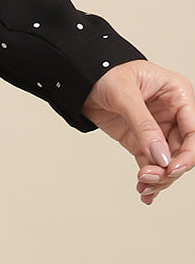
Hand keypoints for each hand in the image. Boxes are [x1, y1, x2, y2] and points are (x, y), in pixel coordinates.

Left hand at [81, 59, 194, 206]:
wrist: (79, 77)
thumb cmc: (104, 72)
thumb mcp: (124, 93)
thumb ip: (143, 124)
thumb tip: (161, 156)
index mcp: (177, 94)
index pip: (194, 131)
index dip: (188, 154)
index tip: (171, 168)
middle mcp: (173, 113)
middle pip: (183, 151)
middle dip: (169, 169)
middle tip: (149, 177)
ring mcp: (158, 129)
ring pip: (169, 162)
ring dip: (159, 178)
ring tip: (143, 185)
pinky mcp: (143, 141)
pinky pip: (152, 165)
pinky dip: (150, 180)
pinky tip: (144, 191)